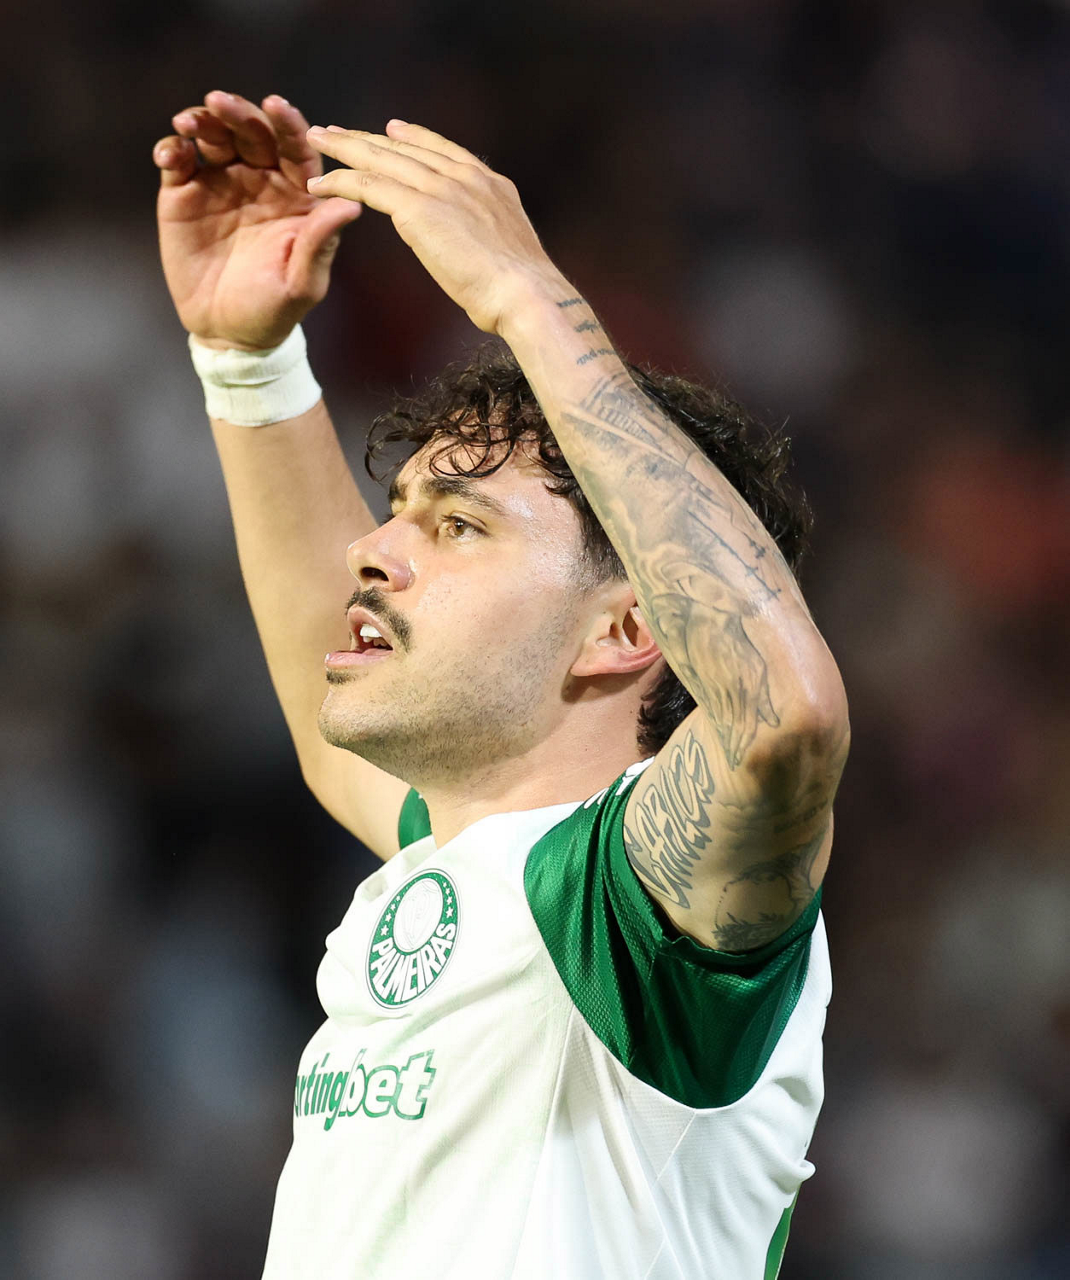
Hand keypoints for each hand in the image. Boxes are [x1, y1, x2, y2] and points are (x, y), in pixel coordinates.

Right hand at [154, 91, 361, 349]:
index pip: (296, 149)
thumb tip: (352, 206)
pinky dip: (172, 149)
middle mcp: (262, 180)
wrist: (229, 333)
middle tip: (220, 102)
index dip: (288, 124)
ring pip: (214, 138)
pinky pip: (178, 161)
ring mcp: (221, 183)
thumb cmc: (275, 309)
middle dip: (238, 113)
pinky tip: (171, 154)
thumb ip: (320, 243)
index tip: (276, 106)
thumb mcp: (302, 283)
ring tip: (189, 123)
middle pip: (252, 133)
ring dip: (202, 122)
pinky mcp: (184, 193)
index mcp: (298, 196)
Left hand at [304, 121, 566, 334]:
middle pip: (405, 148)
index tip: (393, 130)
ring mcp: (441, 189)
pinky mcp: (418, 208)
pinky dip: (341, 182)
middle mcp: (465, 177)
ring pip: (381, 158)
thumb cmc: (522, 291)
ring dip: (345, 148)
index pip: (444, 150)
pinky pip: (369, 186)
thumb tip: (483, 249)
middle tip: (338, 129)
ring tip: (318, 140)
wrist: (525, 293)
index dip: (415, 138)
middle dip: (368, 137)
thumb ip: (489, 236)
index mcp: (490, 185)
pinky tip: (320, 183)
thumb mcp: (512, 251)